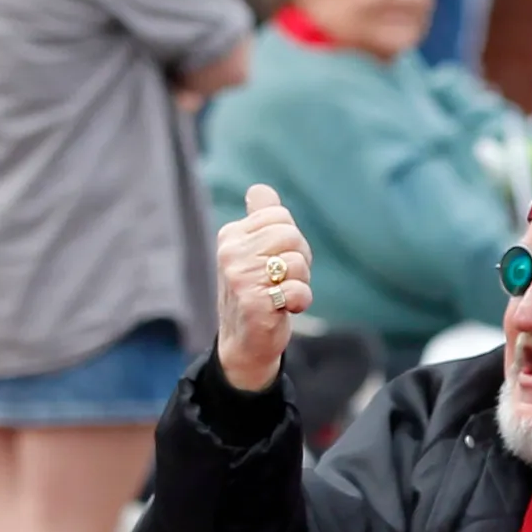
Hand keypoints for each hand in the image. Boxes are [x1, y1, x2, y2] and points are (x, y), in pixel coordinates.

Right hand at [214, 184, 311, 391]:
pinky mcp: (254, 302)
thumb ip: (260, 218)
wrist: (244, 342)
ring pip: (297, 261)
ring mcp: (240, 277)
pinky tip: (284, 310)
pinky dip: (300, 301)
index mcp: (231, 235)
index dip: (291, 239)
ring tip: (281, 294)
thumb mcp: (254, 252)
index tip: (278, 258)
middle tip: (283, 279)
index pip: (279, 215)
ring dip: (300, 281)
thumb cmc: (256, 292)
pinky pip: (298, 290)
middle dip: (299, 259)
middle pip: (291, 235)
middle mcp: (231, 253)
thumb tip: (261, 189)